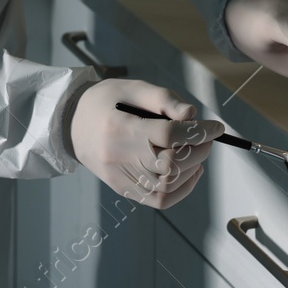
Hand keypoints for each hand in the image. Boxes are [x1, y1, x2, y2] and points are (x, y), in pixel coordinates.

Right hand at [66, 78, 222, 208]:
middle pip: (169, 163)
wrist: (70, 124)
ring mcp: (119, 177)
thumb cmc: (105, 101)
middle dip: (198, 150)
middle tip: (206, 138)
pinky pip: (158, 199)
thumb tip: (193, 116)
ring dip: (192, 170)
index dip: (197, 132)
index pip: (167, 135)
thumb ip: (164, 99)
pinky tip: (190, 173)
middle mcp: (118, 156)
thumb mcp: (132, 88)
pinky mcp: (122, 189)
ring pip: (167, 185)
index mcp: (119, 126)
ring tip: (198, 152)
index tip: (216, 127)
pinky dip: (182, 190)